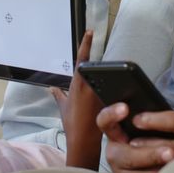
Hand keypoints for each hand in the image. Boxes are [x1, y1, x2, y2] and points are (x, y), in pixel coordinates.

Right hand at [50, 31, 102, 169]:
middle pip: (97, 67)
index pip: (82, 59)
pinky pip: (113, 89)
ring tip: (114, 74)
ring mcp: (99, 92)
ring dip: (109, 76)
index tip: (90, 32)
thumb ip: (58, 95)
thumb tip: (50, 88)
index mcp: (77, 84)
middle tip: (105, 61)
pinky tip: (123, 83)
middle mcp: (88, 86)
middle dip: (99, 64)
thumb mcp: (63, 107)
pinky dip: (115, 86)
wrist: (83, 140)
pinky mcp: (108, 100)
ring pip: (106, 77)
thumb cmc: (72, 123)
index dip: (86, 44)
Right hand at [97, 102, 173, 172]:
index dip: (112, 115)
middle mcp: (115, 152)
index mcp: (115, 132)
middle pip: (124, 155)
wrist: (158, 159)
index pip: (105, 121)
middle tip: (170, 151)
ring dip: (158, 170)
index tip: (125, 108)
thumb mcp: (156, 122)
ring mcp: (122, 171)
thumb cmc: (157, 134)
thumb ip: (164, 115)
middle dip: (149, 154)